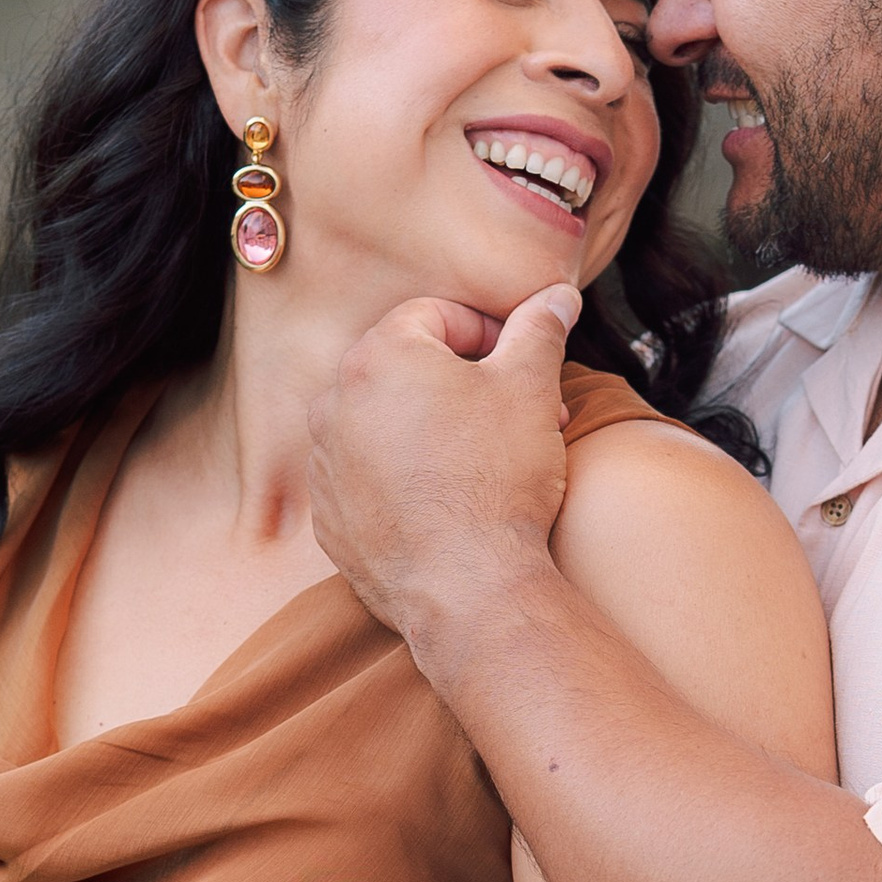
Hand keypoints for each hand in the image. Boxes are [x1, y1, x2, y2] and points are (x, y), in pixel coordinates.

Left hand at [305, 285, 579, 653]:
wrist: (466, 584)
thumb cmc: (496, 478)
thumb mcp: (530, 387)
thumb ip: (539, 330)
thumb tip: (555, 296)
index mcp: (379, 357)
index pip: (435, 315)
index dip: (487, 333)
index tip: (519, 365)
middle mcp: (335, 403)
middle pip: (407, 368)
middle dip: (463, 383)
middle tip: (515, 413)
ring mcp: (326, 463)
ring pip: (385, 423)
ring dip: (431, 428)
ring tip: (484, 459)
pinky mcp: (329, 516)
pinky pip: (368, 477)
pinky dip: (403, 478)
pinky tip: (448, 500)